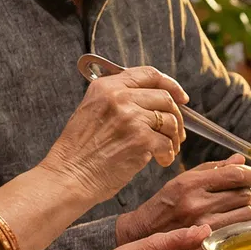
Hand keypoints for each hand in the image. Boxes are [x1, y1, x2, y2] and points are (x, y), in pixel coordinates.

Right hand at [41, 65, 186, 202]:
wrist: (69, 176)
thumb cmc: (79, 151)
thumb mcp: (91, 111)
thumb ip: (118, 100)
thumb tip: (153, 101)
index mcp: (106, 86)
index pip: (149, 74)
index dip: (170, 84)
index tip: (181, 97)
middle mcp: (119, 97)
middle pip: (165, 97)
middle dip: (176, 116)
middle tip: (176, 132)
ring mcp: (132, 117)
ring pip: (170, 121)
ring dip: (174, 137)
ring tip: (168, 149)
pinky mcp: (141, 139)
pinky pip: (167, 143)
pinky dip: (168, 154)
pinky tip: (161, 160)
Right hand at [114, 155, 250, 244]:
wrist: (142, 232)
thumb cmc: (166, 203)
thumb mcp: (184, 179)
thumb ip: (214, 169)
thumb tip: (240, 160)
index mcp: (192, 183)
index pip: (234, 175)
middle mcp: (197, 203)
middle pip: (244, 194)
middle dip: (247, 192)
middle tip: (240, 193)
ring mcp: (202, 224)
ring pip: (245, 213)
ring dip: (245, 209)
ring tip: (233, 208)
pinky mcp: (206, 241)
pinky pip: (237, 230)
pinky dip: (239, 224)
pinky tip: (229, 220)